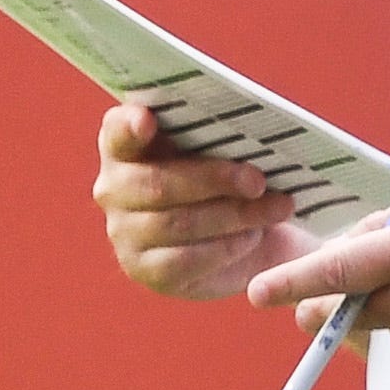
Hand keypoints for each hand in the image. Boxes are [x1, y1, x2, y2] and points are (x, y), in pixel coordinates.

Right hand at [92, 104, 309, 299]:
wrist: (241, 232)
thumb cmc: (226, 174)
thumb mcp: (222, 145)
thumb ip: (216, 130)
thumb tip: (249, 124)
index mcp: (125, 144)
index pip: (118, 131)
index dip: (129, 126)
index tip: (147, 120)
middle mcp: (113, 188)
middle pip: (159, 183)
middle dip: (215, 179)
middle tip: (259, 181)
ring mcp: (124, 232)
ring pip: (178, 223)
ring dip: (234, 215)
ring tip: (276, 207)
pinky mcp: (144, 269)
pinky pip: (184, 260)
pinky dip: (225, 247)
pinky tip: (253, 236)